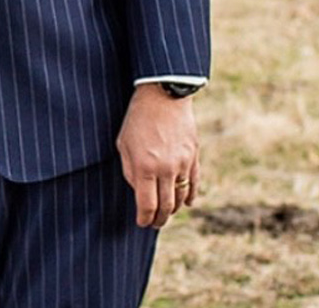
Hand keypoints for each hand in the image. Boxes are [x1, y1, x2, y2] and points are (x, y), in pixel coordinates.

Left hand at [116, 83, 200, 228]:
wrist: (163, 95)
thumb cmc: (137, 118)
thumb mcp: (123, 143)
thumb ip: (130, 171)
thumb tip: (138, 191)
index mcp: (144, 167)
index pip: (147, 205)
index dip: (144, 218)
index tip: (141, 223)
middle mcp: (165, 169)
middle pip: (166, 206)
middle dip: (159, 220)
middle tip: (154, 224)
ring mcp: (182, 164)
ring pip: (181, 198)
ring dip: (174, 209)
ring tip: (167, 214)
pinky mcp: (193, 156)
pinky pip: (194, 183)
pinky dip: (191, 196)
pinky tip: (187, 203)